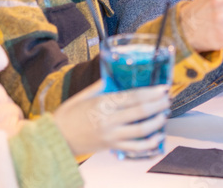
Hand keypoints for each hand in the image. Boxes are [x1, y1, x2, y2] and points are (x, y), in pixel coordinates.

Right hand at [53, 80, 169, 156]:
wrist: (55, 139)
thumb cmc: (68, 116)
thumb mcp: (83, 95)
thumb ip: (101, 85)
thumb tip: (116, 74)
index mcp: (102, 104)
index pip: (133, 96)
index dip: (151, 92)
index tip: (163, 88)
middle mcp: (109, 120)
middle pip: (141, 112)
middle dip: (158, 104)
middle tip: (167, 98)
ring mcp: (111, 135)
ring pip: (141, 130)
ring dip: (157, 121)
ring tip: (164, 113)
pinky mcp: (112, 147)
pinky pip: (135, 147)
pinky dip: (149, 143)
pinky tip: (158, 136)